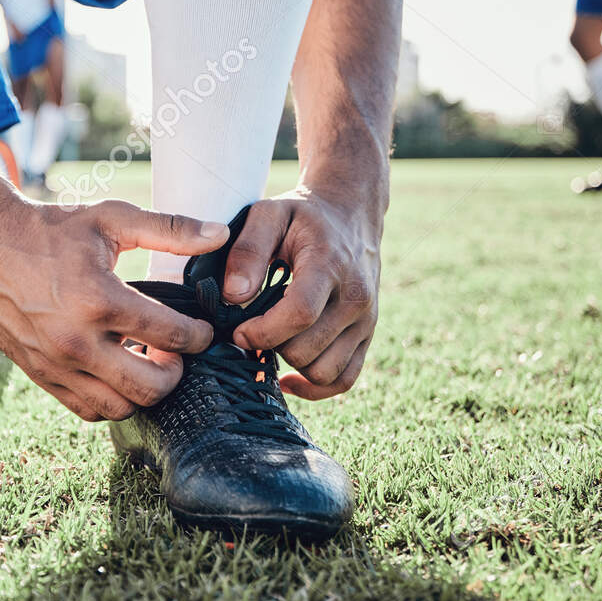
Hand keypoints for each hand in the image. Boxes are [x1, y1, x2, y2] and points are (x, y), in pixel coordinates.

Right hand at [0, 199, 227, 420]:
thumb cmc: (51, 228)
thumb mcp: (111, 218)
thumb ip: (169, 228)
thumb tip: (220, 236)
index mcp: (99, 299)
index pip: (171, 336)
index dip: (199, 336)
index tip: (202, 329)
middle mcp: (76, 341)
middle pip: (151, 386)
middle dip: (176, 371)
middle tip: (176, 350)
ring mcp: (55, 364)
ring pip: (121, 407)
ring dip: (144, 390)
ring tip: (147, 360)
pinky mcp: (40, 375)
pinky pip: (88, 410)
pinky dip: (113, 399)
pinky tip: (118, 369)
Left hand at [221, 187, 382, 399]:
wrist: (350, 214)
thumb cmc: (301, 216)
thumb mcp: (268, 214)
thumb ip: (247, 250)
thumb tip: (233, 297)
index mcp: (329, 266)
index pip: (299, 315)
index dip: (261, 331)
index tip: (236, 329)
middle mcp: (356, 297)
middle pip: (307, 350)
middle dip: (270, 346)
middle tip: (249, 331)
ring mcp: (367, 320)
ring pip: (324, 372)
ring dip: (290, 364)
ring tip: (271, 340)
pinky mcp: (368, 335)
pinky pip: (344, 380)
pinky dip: (314, 387)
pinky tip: (288, 375)